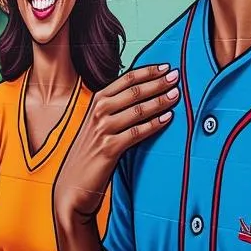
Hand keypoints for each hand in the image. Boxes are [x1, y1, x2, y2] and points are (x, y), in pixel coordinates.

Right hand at [54, 64, 179, 224]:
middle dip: (158, 82)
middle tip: (178, 76)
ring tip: (176, 95)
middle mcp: (98, 111)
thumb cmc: (90, 152)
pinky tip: (168, 119)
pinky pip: (137, 132)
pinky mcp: (109, 148)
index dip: (147, 71)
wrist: (73, 184)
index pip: (126, 79)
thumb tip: (143, 95)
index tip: (166, 66)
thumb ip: (115, 109)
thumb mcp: (98, 125)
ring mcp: (102, 129)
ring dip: (159, 100)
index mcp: (96, 101)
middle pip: (134, 91)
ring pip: (137, 109)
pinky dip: (154, 124)